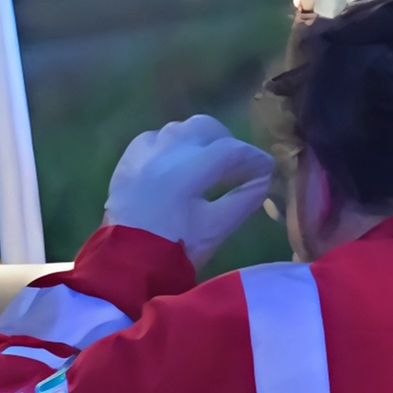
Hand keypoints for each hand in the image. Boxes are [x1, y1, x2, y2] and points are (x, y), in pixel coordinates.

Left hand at [102, 115, 274, 267]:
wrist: (126, 265)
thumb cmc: (174, 249)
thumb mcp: (215, 228)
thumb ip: (243, 199)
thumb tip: (264, 179)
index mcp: (186, 171)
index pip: (229, 150)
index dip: (253, 158)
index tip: (267, 169)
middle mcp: (163, 153)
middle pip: (203, 127)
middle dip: (226, 141)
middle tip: (238, 163)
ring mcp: (141, 155)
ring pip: (177, 129)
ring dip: (198, 140)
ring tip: (208, 163)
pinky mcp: (126, 162)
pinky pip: (152, 139)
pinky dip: (170, 144)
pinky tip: (176, 162)